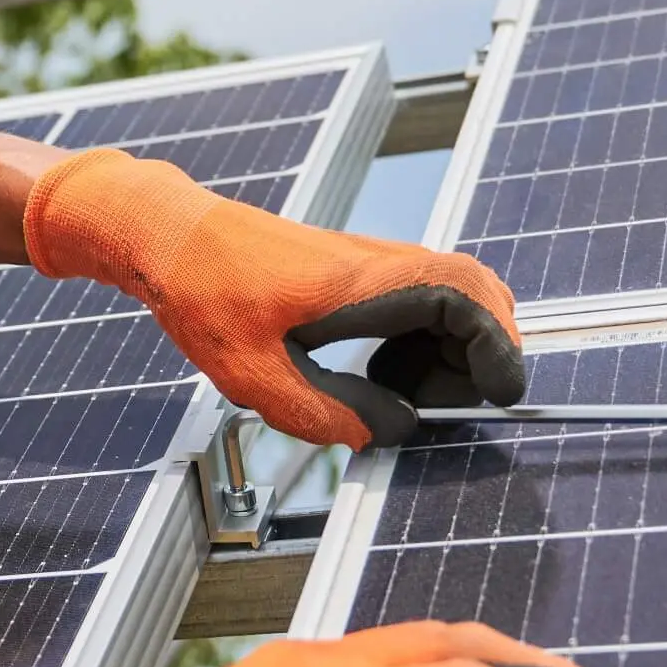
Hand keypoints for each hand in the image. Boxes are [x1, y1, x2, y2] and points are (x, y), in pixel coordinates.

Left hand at [23, 147, 524, 446]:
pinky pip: (419, 295)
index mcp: (360, 283)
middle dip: (486, 350)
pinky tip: (383, 372)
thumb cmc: (200, 292)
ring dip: (454, 345)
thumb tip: (391, 432)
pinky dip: (425, 335)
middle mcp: (376, 261)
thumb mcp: (252, 375)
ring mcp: (370, 260)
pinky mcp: (356, 268)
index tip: (499, 392)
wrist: (167, 234)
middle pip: (476, 289)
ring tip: (408, 395)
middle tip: (450, 403)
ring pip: (452, 291)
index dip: (497, 344)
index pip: (465, 297)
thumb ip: (324, 411)